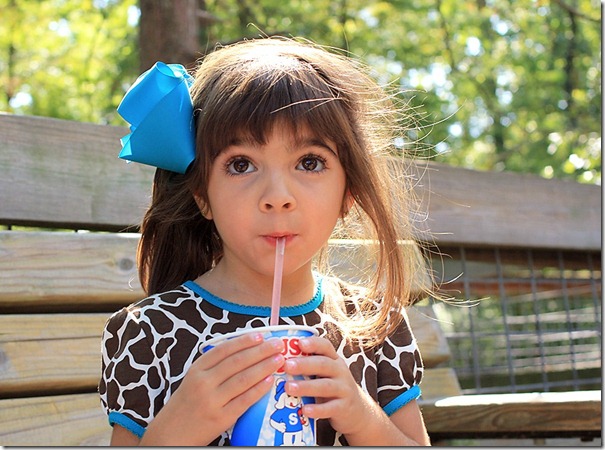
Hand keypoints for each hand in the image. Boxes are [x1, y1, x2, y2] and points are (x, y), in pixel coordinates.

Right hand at [140, 332, 284, 444]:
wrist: (170, 435)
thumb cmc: (185, 405)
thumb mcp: (192, 380)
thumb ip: (213, 367)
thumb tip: (243, 351)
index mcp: (196, 369)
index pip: (224, 349)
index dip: (244, 341)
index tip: (261, 335)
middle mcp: (203, 382)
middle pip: (237, 362)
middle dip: (261, 351)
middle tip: (278, 344)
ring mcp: (212, 401)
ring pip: (243, 379)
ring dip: (264, 367)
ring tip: (279, 359)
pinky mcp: (220, 419)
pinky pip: (244, 400)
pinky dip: (258, 389)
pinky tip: (270, 381)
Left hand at [281, 336, 371, 436]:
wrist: (357, 411)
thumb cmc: (331, 387)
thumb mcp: (324, 373)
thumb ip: (308, 366)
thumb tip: (276, 359)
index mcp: (333, 359)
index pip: (325, 346)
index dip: (313, 343)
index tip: (299, 343)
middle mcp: (340, 371)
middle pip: (323, 364)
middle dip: (304, 364)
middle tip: (286, 365)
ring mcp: (344, 389)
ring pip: (325, 386)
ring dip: (306, 387)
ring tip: (289, 388)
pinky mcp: (344, 408)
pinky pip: (330, 408)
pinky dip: (317, 409)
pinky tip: (304, 410)